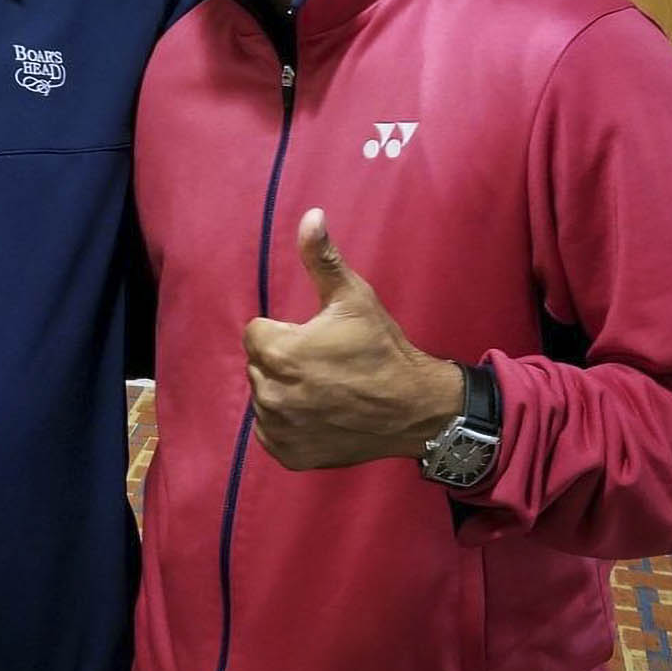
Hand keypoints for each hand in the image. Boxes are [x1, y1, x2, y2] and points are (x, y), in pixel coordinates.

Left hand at [243, 208, 462, 470]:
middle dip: (283, 360)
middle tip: (324, 363)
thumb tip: (310, 215)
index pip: (255, 333)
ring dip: (284, 391)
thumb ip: (322, 258)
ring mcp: (278, 429)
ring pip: (264, 398)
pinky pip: (271, 430)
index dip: (285, 331)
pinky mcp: (288, 455)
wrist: (415, 408)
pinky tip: (320, 413)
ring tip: (325, 388)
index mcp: (279, 352)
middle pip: (258, 366)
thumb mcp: (354, 298)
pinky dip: (289, 423)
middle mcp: (271, 394)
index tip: (316, 337)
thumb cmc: (382, 348)